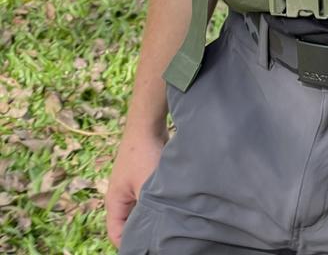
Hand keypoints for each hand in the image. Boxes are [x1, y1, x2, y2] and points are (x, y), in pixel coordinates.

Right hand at [106, 126, 167, 248]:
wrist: (148, 122)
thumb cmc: (144, 154)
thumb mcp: (146, 187)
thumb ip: (147, 212)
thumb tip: (157, 233)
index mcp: (115, 203)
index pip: (118, 236)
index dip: (131, 245)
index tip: (152, 247)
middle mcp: (121, 198)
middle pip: (130, 225)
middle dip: (145, 232)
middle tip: (164, 238)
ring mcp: (133, 188)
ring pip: (142, 212)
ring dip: (154, 216)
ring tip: (171, 222)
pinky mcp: (145, 179)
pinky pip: (150, 199)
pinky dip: (160, 203)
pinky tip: (175, 206)